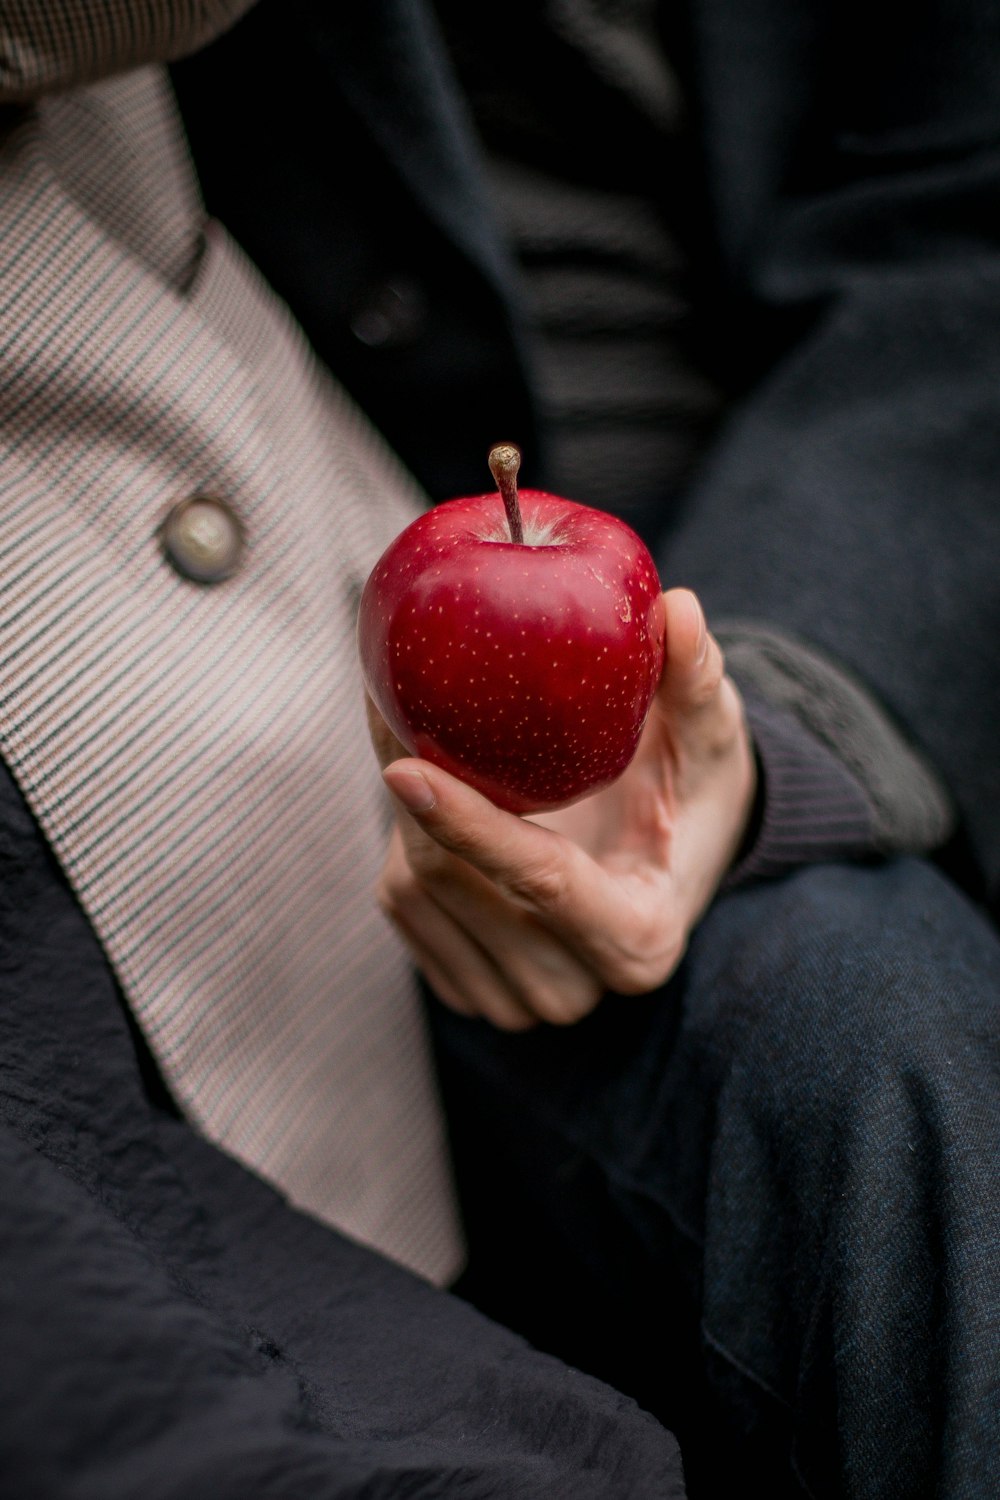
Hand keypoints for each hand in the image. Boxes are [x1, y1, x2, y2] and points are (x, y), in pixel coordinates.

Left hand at [367, 589, 756, 1029]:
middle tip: (390, 692)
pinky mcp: (463, 985)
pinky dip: (397, 834)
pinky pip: (400, 904)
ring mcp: (512, 999)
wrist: (664, 860)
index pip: (545, 883)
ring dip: (398, 807)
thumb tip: (680, 606)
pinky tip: (420, 785)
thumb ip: (695, 680)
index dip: (472, 826)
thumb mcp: (708, 735)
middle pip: (458, 884)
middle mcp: (572, 987)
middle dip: (415, 792)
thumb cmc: (690, 789)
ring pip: (416, 892)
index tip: (404, 764)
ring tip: (406, 722)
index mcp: (639, 938)